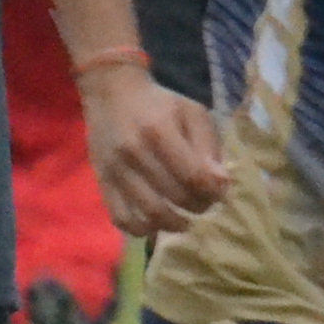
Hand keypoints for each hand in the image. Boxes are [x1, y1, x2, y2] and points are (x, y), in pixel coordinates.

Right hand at [84, 67, 225, 241]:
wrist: (111, 94)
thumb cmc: (160, 104)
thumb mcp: (192, 113)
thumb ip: (208, 147)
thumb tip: (221, 184)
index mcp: (158, 131)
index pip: (193, 176)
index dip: (212, 191)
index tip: (218, 192)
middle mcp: (133, 152)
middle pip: (174, 197)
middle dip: (197, 207)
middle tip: (204, 204)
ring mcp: (114, 170)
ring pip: (149, 214)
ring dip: (174, 224)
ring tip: (184, 219)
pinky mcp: (102, 182)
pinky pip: (121, 218)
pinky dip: (142, 229)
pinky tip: (156, 223)